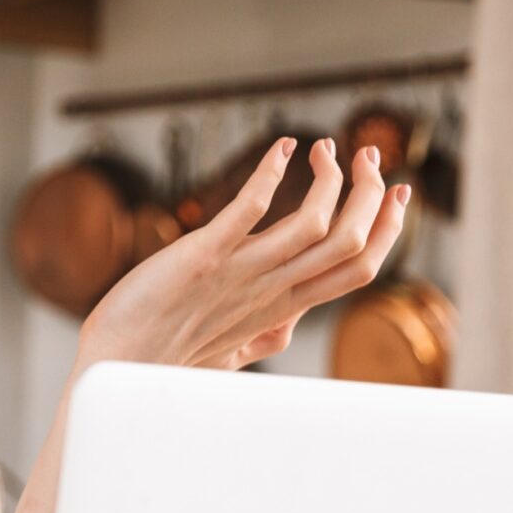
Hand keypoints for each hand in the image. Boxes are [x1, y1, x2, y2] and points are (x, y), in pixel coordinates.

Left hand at [78, 137, 409, 371]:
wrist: (115, 366)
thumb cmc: (164, 358)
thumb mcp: (229, 351)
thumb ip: (265, 335)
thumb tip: (289, 327)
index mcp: (282, 308)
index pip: (358, 268)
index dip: (387, 228)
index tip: (397, 193)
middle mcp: (269, 290)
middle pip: (351, 244)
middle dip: (371, 194)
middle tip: (369, 156)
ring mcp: (239, 273)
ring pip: (316, 225)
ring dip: (331, 177)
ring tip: (323, 146)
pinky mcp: (202, 256)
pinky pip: (249, 210)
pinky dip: (270, 173)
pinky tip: (282, 149)